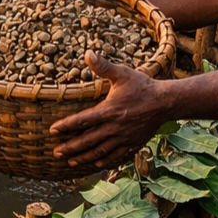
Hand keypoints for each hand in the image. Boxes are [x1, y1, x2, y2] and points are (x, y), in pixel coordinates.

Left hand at [50, 52, 167, 168]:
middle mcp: (114, 127)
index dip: (66, 126)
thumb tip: (88, 53)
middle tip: (56, 152)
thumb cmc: (142, 86)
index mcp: (109, 110)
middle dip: (71, 147)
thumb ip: (103, 66)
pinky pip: (115, 155)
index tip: (53, 131)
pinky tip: (95, 163)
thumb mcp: (122, 73)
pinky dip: (104, 160)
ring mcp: (123, 137)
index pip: (82, 121)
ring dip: (84, 157)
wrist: (165, 102)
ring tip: (70, 162)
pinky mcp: (132, 143)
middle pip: (88, 140)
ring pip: (100, 150)